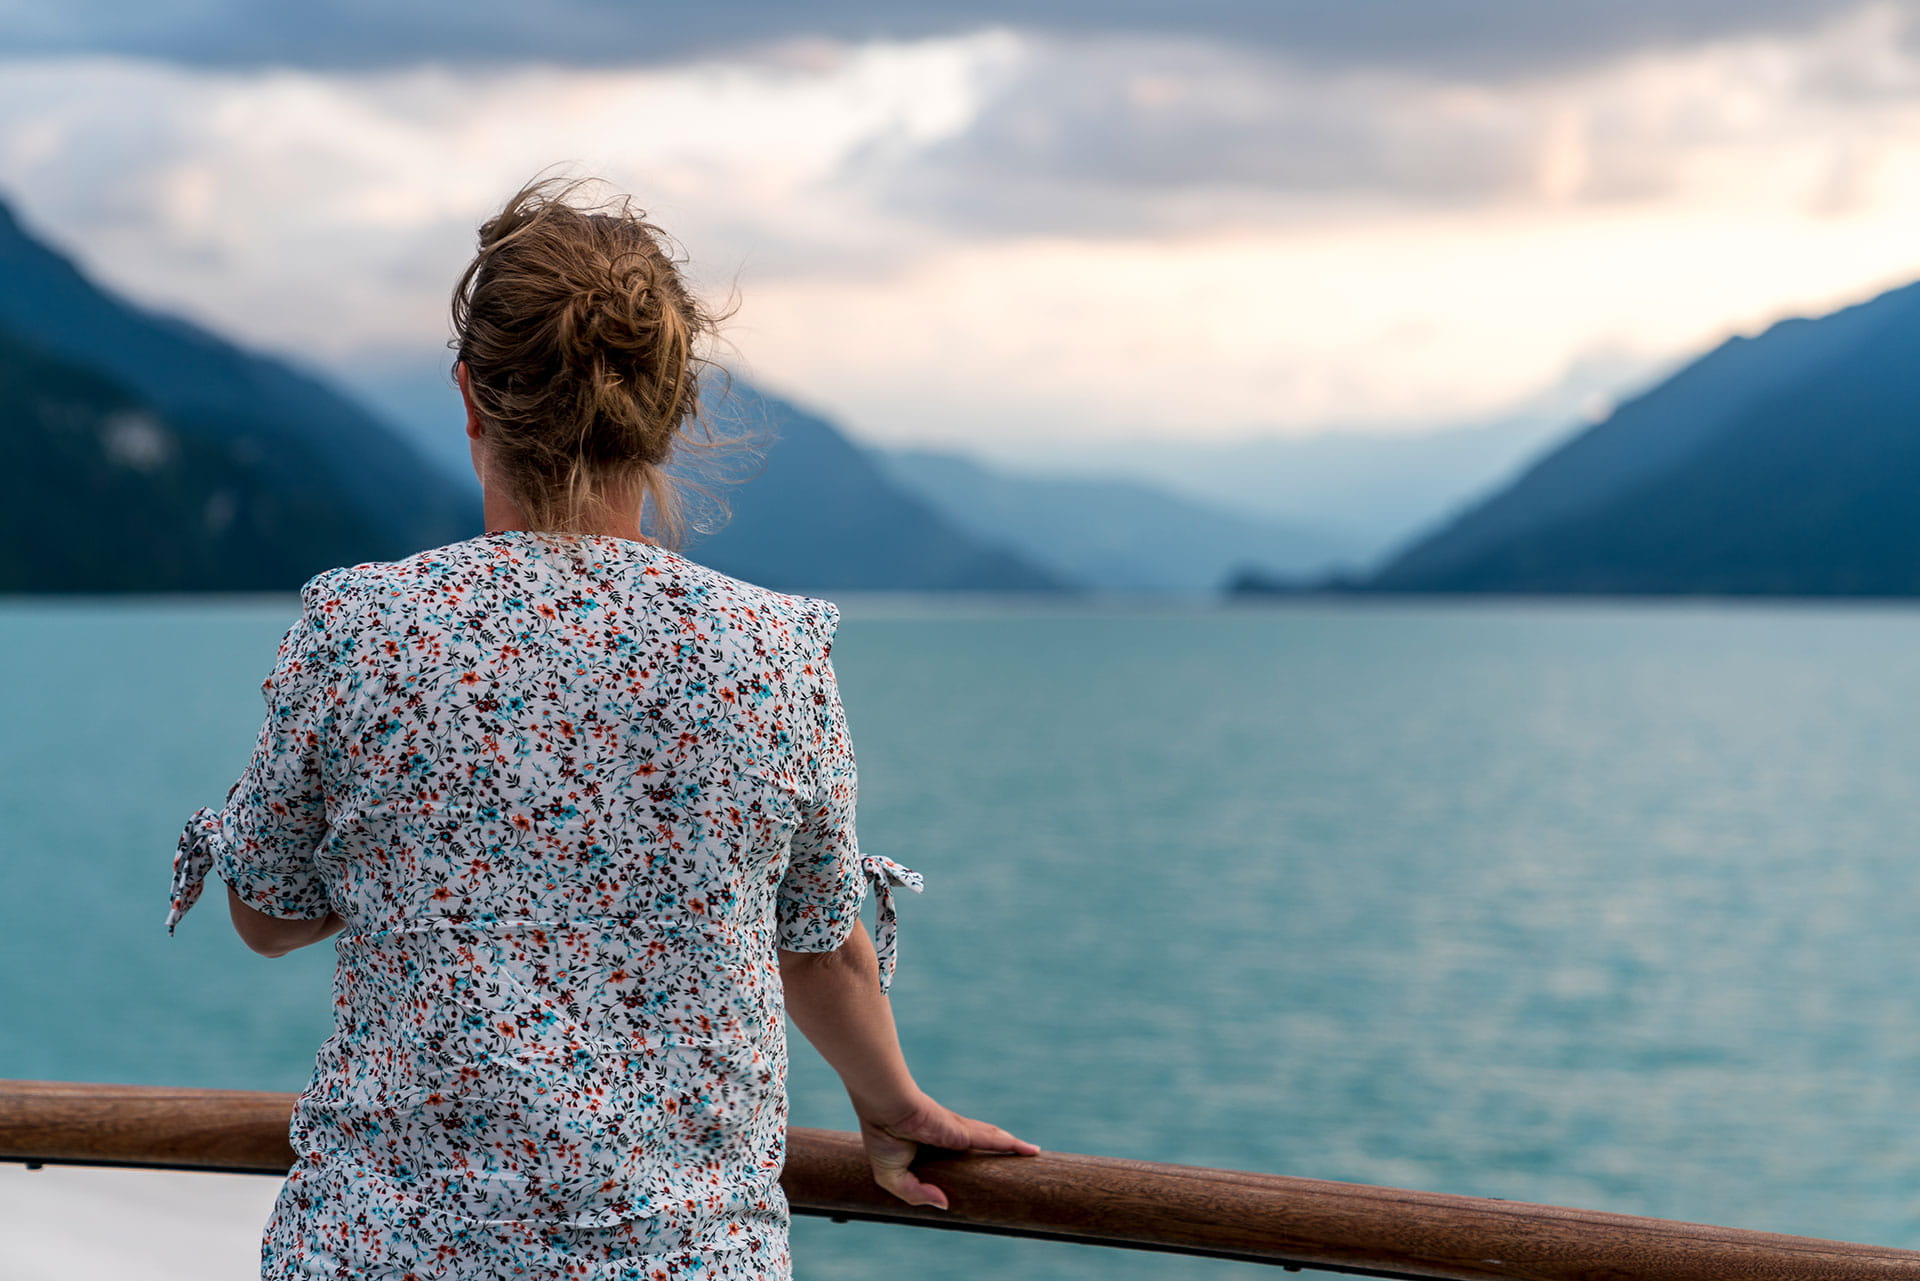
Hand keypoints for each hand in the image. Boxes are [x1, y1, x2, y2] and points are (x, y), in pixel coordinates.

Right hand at [854, 1091, 1040, 1209]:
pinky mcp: (964, 1131)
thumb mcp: (893, 1177)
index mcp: (934, 1147)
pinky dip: (1012, 1145)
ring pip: (994, 1140)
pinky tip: (1029, 1150)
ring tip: (1033, 1154)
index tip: (986, 1177)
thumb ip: (916, 1194)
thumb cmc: (884, 1137)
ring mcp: (960, 1133)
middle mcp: (952, 1138)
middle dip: (1002, 1154)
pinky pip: (993, 1139)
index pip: (960, 1158)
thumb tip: (945, 1204)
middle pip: (984, 1147)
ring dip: (1013, 1149)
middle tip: (1020, 1165)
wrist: (884, 1109)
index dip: (973, 1165)